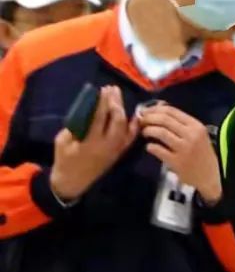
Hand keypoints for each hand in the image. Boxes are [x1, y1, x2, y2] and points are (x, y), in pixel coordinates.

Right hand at [51, 86, 138, 200]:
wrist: (73, 182)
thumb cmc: (64, 160)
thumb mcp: (62, 142)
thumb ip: (74, 126)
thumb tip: (86, 109)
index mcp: (90, 143)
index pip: (99, 118)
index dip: (102, 103)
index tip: (102, 90)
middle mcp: (107, 146)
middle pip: (116, 121)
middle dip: (115, 103)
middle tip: (112, 89)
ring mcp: (116, 150)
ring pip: (126, 127)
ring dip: (123, 110)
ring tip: (118, 96)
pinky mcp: (119, 153)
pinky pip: (130, 138)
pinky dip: (134, 126)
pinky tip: (135, 115)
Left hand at [139, 105, 221, 204]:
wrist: (210, 176)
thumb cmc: (202, 153)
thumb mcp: (198, 134)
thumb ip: (182, 124)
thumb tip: (159, 111)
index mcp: (196, 125)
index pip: (171, 111)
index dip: (155, 109)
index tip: (146, 112)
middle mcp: (191, 135)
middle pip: (164, 119)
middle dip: (149, 118)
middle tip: (141, 121)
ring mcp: (184, 148)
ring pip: (160, 132)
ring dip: (148, 130)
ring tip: (144, 132)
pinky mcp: (177, 162)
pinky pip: (158, 150)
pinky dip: (150, 147)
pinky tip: (149, 147)